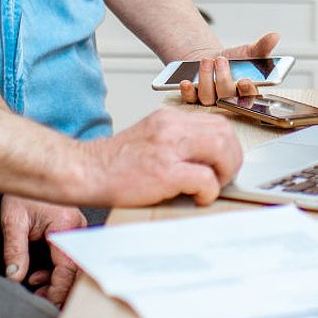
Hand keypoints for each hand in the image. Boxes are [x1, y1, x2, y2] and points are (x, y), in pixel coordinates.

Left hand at [0, 195, 85, 306]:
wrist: (28, 171)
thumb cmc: (22, 192)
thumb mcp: (14, 221)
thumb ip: (15, 251)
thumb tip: (15, 277)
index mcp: (66, 227)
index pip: (67, 269)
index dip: (56, 289)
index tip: (42, 300)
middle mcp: (77, 229)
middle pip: (75, 270)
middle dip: (59, 289)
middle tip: (40, 300)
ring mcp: (77, 230)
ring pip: (73, 265)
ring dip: (56, 280)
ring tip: (35, 287)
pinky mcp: (72, 232)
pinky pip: (69, 257)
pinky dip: (55, 270)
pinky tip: (37, 275)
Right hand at [80, 108, 242, 206]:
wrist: (84, 171)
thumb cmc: (115, 163)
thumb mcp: (150, 138)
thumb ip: (177, 141)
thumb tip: (207, 158)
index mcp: (169, 119)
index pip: (218, 123)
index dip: (228, 146)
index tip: (223, 164)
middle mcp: (171, 127)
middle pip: (225, 133)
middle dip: (232, 159)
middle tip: (222, 178)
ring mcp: (167, 148)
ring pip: (222, 149)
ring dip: (224, 173)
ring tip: (211, 187)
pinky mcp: (164, 172)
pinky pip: (205, 179)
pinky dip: (209, 192)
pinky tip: (196, 198)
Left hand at [179, 31, 281, 106]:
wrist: (212, 60)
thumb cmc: (234, 61)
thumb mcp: (248, 53)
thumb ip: (262, 47)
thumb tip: (274, 36)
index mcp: (246, 92)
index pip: (249, 98)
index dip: (247, 92)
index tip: (244, 81)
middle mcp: (228, 100)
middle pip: (227, 97)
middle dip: (223, 79)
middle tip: (220, 60)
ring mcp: (210, 101)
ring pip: (208, 98)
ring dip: (206, 79)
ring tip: (206, 61)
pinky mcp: (194, 98)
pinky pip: (189, 99)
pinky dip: (188, 91)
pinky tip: (186, 82)